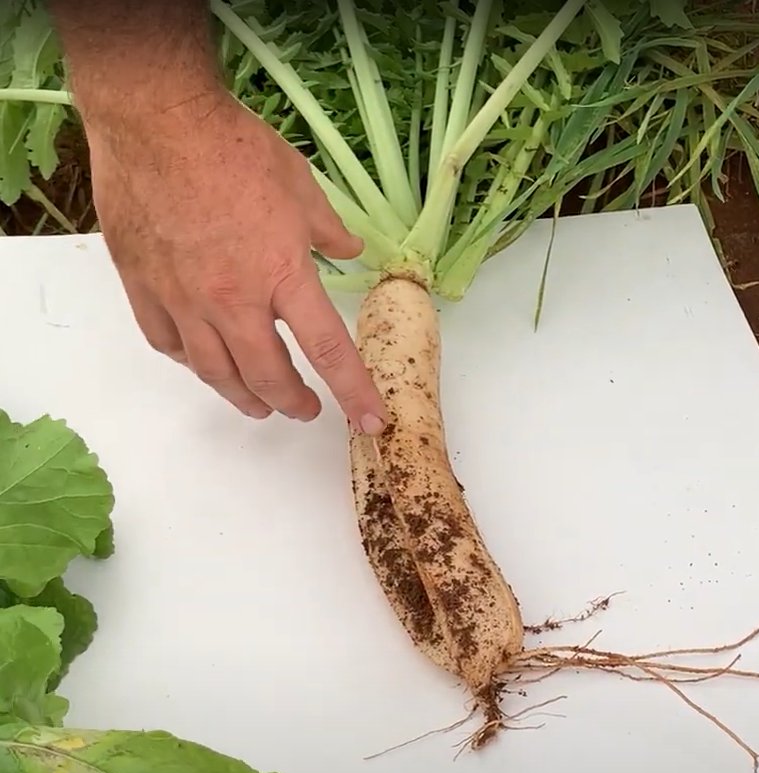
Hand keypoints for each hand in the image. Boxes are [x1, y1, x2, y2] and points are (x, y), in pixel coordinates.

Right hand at [85, 89, 387, 431]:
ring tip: (260, 404)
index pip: (329, 351)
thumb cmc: (232, 147)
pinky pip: (169, 344)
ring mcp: (184, 299)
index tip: (370, 422)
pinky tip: (204, 363)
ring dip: (244, 397)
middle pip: (268, 377)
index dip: (354, 393)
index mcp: (283, 275)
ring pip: (216, 373)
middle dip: (293, 403)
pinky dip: (192, 363)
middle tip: (306, 409)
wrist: (155, 121)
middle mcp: (233, 301)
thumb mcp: (302, 187)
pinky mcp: (144, 287)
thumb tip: (352, 249)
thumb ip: (329, 231)